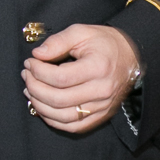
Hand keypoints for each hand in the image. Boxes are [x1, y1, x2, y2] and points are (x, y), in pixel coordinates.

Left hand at [23, 24, 140, 132]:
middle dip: (35, 88)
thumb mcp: (82, 32)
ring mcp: (102, 107)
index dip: (38, 72)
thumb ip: (58, 41)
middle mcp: (102, 90)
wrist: (132, 57)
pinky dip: (54, 121)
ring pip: (63, 117)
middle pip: (58, 99)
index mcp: (98, 67)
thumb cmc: (105, 43)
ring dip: (40, 106)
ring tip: (30, 91)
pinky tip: (44, 108)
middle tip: (26, 76)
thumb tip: (37, 54)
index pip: (60, 77)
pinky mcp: (101, 116)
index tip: (30, 62)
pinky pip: (73, 126)